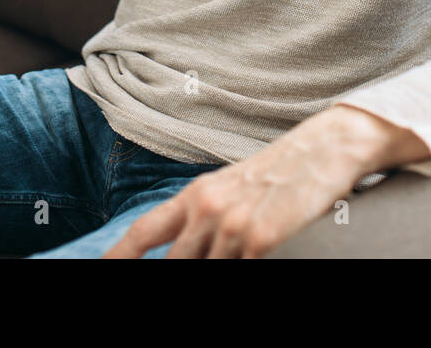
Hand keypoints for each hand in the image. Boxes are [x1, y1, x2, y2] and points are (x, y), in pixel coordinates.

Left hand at [101, 105, 421, 258]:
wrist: (325, 148)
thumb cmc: (281, 170)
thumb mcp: (232, 186)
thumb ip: (203, 215)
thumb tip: (183, 247)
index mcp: (197, 194)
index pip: (145, 232)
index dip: (119, 256)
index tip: (105, 270)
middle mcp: (208, 208)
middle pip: (174, 264)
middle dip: (173, 277)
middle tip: (164, 283)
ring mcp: (234, 226)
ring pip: (208, 270)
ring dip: (213, 271)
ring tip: (231, 259)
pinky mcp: (262, 238)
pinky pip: (240, 272)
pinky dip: (241, 272)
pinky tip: (250, 262)